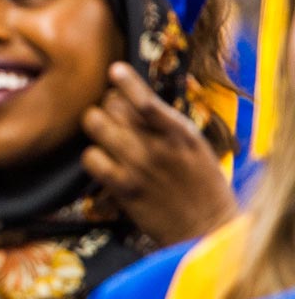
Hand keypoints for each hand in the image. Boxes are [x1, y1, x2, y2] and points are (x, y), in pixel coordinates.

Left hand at [82, 62, 236, 246]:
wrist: (206, 228)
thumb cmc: (201, 184)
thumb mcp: (195, 146)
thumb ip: (167, 124)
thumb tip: (136, 99)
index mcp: (180, 133)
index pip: (146, 100)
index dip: (126, 82)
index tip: (115, 70)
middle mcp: (158, 147)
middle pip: (113, 107)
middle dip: (109, 106)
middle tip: (116, 115)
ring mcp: (138, 167)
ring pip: (97, 126)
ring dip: (96, 125)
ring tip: (106, 133)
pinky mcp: (123, 188)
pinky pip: (91, 158)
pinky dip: (92, 155)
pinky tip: (102, 159)